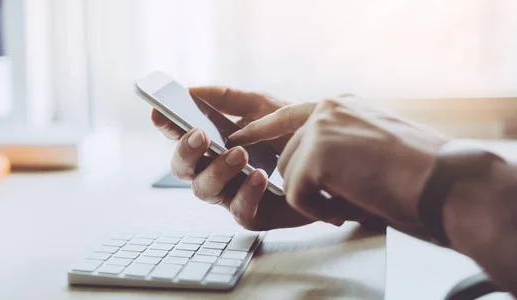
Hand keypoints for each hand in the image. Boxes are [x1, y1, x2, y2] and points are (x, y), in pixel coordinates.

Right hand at [151, 87, 370, 229]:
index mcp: (213, 144)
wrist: (334, 156)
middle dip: (185, 152)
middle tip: (200, 136)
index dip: (166, 127)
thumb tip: (191, 89)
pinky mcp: (254, 214)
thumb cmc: (293, 130)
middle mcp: (216, 170)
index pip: (180, 137)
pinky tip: (259, 176)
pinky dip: (246, 193)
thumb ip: (228, 97)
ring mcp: (232, 194)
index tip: (159, 111)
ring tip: (239, 154)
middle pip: (182, 169)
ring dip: (217, 170)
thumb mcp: (263, 105)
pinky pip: (239, 212)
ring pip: (204, 191)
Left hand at [231, 96, 448, 231]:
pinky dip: (317, 209)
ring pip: (288, 175)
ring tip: (349, 201)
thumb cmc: (417, 170)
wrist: (443, 180)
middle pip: (287, 155)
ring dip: (314, 197)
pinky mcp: (315, 156)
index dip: (260, 129)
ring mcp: (318, 129)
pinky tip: (344, 208)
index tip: (238, 137)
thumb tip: (311, 161)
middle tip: (340, 199)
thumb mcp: (371, 140)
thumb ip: (339, 141)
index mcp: (340, 104)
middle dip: (305, 183)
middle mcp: (326, 110)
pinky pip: (295, 194)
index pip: (286, 114)